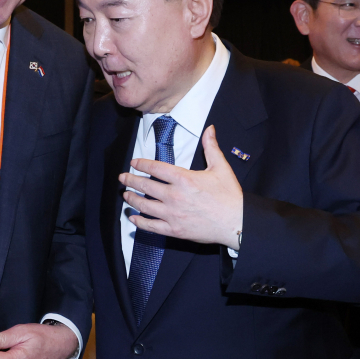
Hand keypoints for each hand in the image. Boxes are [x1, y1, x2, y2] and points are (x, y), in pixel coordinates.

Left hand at [120, 126, 243, 249]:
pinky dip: (139, 222)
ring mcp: (173, 214)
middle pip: (145, 186)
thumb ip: (211, 147)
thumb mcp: (221, 167)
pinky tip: (133, 217)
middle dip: (130, 181)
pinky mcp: (174, 230)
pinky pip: (151, 226)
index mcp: (184, 179)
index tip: (134, 163)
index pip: (155, 168)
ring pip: (144, 206)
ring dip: (132, 199)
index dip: (141, 164)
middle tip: (123, 178)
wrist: (236, 222)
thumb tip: (210, 128)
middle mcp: (174, 196)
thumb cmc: (230, 196)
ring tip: (126, 195)